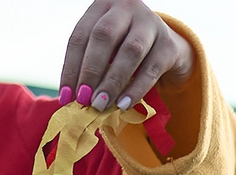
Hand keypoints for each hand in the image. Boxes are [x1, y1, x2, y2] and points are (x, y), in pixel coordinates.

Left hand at [59, 0, 192, 111]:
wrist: (167, 46)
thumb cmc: (126, 50)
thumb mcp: (106, 49)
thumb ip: (91, 66)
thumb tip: (71, 98)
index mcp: (102, 6)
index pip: (80, 36)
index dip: (71, 67)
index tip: (66, 97)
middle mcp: (126, 8)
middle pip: (104, 36)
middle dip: (91, 71)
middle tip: (83, 99)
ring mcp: (150, 23)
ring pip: (130, 51)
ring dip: (112, 81)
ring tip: (101, 104)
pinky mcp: (169, 45)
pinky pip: (151, 68)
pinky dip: (136, 89)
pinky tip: (124, 104)